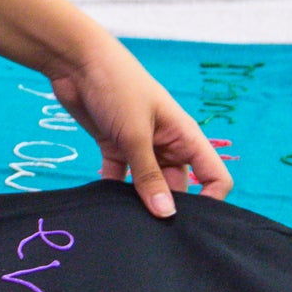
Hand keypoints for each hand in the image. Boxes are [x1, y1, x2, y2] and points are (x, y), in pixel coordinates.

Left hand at [45, 35, 234, 218]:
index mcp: (184, 135)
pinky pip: (119, 177)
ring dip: (139, 200)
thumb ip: (149, 175)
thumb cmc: (117, 86)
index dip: (210, 200)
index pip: (214, 175)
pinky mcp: (114, 145)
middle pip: (178, 185)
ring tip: (129, 221)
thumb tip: (166, 214)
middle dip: (168, 206)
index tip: (189, 222)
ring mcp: (140, 145)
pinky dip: (113, 190)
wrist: (76, 61)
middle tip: (153, 230)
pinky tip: (105, 205)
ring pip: (147, 183)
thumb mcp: (136, 134)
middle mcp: (166, 143)